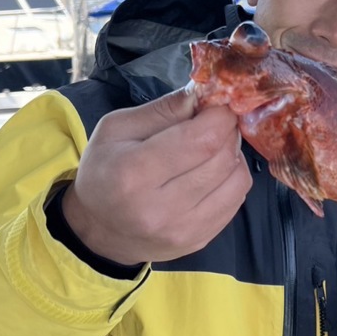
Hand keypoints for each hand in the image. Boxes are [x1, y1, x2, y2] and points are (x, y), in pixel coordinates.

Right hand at [62, 87, 251, 264]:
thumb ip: (163, 109)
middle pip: (222, 157)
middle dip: (227, 131)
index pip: (202, 139)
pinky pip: (236, 200)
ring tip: (213, 147)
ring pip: (236, 179)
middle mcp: (161, 208)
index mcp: (134, 173)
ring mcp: (183, 230)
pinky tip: (214, 171)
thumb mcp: (117, 129)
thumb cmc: (105, 172)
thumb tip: (203, 94)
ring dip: (233, 155)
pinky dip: (232, 178)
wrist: (99, 231)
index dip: (220, 116)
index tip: (217, 105)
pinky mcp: (199, 240)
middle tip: (215, 123)